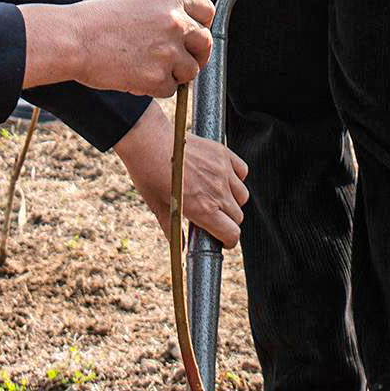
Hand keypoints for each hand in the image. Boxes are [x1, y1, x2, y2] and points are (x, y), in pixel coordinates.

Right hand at [21, 0, 213, 96]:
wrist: (73, 40)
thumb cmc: (96, 22)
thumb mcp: (137, 4)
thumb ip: (166, 14)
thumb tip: (187, 32)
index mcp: (170, 0)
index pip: (207, 11)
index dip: (201, 25)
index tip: (193, 35)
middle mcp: (175, 23)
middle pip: (205, 43)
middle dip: (195, 55)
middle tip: (178, 61)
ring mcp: (168, 51)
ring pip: (190, 71)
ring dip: (173, 74)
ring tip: (146, 68)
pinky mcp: (158, 77)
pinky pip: (170, 90)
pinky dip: (155, 89)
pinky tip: (134, 77)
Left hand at [113, 106, 248, 244]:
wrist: (148, 140)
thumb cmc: (149, 174)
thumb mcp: (158, 207)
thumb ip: (173, 229)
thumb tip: (180, 250)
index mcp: (203, 209)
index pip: (232, 233)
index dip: (228, 240)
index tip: (222, 239)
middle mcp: (217, 192)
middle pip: (238, 216)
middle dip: (227, 221)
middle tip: (213, 217)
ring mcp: (223, 171)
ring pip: (242, 195)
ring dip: (233, 200)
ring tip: (216, 197)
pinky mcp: (223, 154)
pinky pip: (242, 171)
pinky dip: (236, 177)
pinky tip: (222, 178)